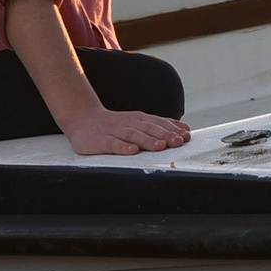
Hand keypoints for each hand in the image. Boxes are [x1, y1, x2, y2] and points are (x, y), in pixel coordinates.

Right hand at [62, 107, 191, 155]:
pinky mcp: (101, 140)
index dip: (173, 129)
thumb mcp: (138, 121)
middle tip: (179, 142)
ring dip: (148, 141)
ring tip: (161, 146)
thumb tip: (184, 129)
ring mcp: (115, 131)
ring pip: (134, 135)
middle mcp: (130, 124)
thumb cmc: (115, 124)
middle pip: (150, 129)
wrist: (83, 119)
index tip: (187, 136)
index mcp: (140, 119)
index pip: (159, 123)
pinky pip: (113, 143)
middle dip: (166, 135)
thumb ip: (159, 125)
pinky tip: (133, 151)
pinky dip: (123, 147)